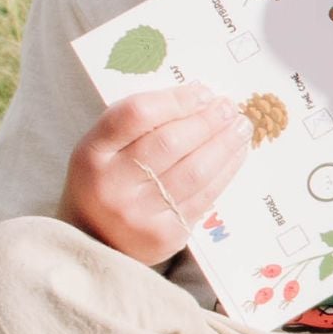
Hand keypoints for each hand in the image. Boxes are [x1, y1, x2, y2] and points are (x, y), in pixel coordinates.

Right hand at [59, 84, 253, 265]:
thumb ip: (143, 121)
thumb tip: (200, 97)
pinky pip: (204, 197)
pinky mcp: (165, 236)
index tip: (203, 92)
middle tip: (230, 107)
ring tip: (241, 127)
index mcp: (91, 154)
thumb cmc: (107, 180)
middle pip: (170, 142)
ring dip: (225, 144)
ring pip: (194, 171)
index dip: (176, 100)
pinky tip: (236, 154)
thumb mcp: (106, 146)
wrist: (95, 241)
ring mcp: (138, 214)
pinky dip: (226, 171)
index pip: (137, 115)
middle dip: (208, 120)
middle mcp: (111, 185)